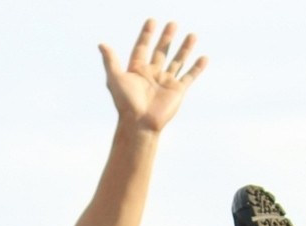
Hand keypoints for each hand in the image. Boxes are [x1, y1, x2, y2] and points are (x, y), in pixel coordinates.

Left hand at [99, 20, 206, 134]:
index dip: (146, 35)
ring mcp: (166, 82)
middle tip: (172, 23)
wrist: (140, 123)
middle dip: (167, 38)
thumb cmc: (125, 103)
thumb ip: (110, 61)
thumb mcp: (115, 79)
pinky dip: (197, 67)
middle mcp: (152, 74)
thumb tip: (101, 44)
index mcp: (137, 70)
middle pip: (161, 51)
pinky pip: (190, 76)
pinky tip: (204, 57)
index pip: (142, 48)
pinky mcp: (177, 91)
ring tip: (192, 35)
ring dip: (185, 48)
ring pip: (178, 61)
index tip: (152, 21)